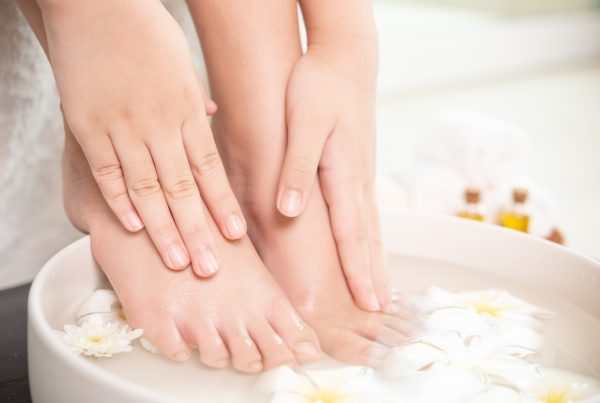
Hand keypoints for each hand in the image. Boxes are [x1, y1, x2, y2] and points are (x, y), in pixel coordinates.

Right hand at [40, 0, 245, 275]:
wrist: (96, 5)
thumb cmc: (143, 31)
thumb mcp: (181, 64)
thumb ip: (193, 97)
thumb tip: (209, 114)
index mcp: (185, 111)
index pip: (209, 168)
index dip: (222, 204)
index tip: (235, 235)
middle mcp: (159, 125)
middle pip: (183, 188)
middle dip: (198, 230)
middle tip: (211, 267)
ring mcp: (123, 127)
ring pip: (148, 188)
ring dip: (163, 228)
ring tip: (178, 261)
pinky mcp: (89, 127)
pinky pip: (107, 171)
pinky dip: (119, 201)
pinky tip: (132, 228)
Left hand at [278, 43, 389, 311]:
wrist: (344, 59)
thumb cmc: (319, 87)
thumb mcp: (301, 123)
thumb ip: (296, 168)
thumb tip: (289, 211)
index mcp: (345, 174)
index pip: (353, 234)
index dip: (359, 272)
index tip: (369, 303)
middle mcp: (360, 180)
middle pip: (370, 238)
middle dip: (375, 276)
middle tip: (382, 310)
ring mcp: (364, 174)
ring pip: (373, 227)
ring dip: (377, 260)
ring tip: (382, 288)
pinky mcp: (360, 167)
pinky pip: (368, 212)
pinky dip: (372, 238)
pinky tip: (370, 246)